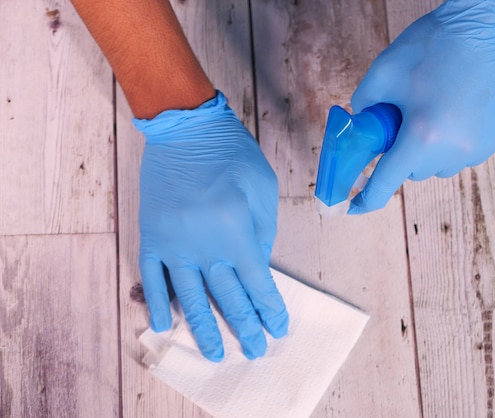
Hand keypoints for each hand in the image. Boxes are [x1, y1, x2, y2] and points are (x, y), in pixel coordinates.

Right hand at [134, 91, 288, 360]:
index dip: (269, 310)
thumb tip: (256, 271)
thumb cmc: (232, 155)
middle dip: (245, 327)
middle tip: (254, 351)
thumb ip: (262, 234)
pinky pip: (152, 278)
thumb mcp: (263, 189)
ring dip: (203, 330)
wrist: (185, 128)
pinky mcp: (151, 235)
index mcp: (235, 229)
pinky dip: (157, 304)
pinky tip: (164, 326)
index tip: (278, 329)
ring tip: (215, 355)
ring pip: (189, 297)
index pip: (257, 283)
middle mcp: (203, 243)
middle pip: (227, 297)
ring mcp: (173, 242)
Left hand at [348, 0, 494, 213]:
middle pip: (414, 171)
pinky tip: (458, 107)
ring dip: (430, 148)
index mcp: (422, 136)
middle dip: (403, 153)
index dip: (367, 198)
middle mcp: (453, 150)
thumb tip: (361, 127)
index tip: (354, 207)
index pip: (387, 182)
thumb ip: (363, 106)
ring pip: (441, 164)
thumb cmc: (436, 44)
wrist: (491, 25)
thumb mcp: (383, 72)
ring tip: (435, 109)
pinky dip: (455, 138)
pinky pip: (465, 151)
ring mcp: (480, 147)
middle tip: (404, 121)